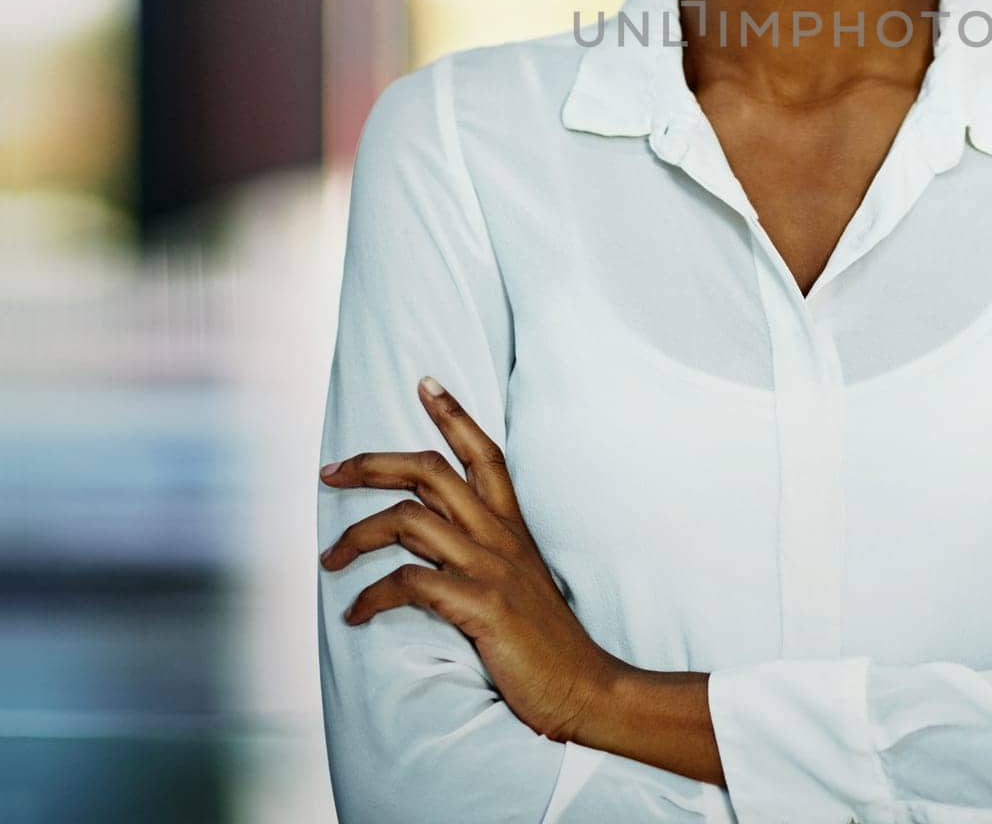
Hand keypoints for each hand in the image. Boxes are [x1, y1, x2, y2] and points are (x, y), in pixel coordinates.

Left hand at [318, 376, 625, 742]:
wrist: (583, 687)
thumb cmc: (545, 640)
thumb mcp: (521, 579)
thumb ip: (488, 552)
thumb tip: (439, 545)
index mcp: (512, 525)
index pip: (483, 452)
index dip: (453, 414)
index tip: (424, 383)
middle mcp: (500, 535)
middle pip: (430, 472)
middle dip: (373, 464)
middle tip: (330, 472)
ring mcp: (489, 568)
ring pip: (409, 520)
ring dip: (357, 535)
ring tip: (329, 559)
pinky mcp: (478, 605)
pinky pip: (410, 583)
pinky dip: (371, 595)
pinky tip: (356, 615)